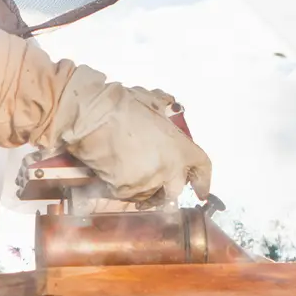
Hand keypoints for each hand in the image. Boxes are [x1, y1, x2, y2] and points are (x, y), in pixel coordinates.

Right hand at [67, 92, 212, 202]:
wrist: (93, 118)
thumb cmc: (122, 106)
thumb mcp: (152, 100)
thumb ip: (165, 107)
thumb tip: (168, 104)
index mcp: (180, 149)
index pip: (202, 170)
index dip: (203, 182)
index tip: (201, 191)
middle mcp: (167, 170)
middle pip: (175, 190)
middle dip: (168, 188)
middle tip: (158, 181)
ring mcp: (146, 183)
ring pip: (150, 195)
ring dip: (145, 188)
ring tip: (132, 172)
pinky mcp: (124, 191)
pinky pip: (128, 196)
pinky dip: (125, 188)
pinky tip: (117, 175)